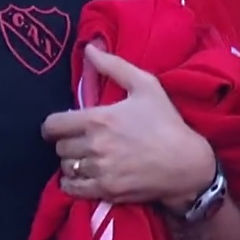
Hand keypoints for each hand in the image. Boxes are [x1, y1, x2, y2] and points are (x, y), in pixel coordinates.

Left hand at [42, 43, 214, 210]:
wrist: (186, 163)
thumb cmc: (166, 122)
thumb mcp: (146, 86)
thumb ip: (114, 66)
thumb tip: (88, 48)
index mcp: (98, 119)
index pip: (52, 125)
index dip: (54, 125)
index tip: (62, 126)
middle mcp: (94, 146)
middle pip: (59, 147)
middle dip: (67, 142)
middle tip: (82, 140)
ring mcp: (99, 171)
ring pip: (65, 167)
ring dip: (72, 162)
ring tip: (87, 157)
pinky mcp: (105, 191)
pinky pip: (72, 189)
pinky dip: (73, 183)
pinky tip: (86, 176)